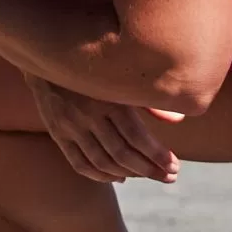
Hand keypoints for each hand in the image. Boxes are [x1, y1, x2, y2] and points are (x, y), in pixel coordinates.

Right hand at [27, 76, 183, 184]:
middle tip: (169, 177)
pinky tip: (119, 178)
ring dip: (128, 174)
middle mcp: (88, 114)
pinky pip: (79, 163)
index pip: (136, 136)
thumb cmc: (98, 65)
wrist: (51, 54)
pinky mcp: (58, 133)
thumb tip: (180, 118)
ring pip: (101, 161)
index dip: (157, 155)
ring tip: (149, 175)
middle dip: (149, 169)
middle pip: (121, 153)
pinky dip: (100, 176)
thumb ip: (150, 100)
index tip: (174, 167)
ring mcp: (70, 126)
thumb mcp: (124, 76)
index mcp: (109, 98)